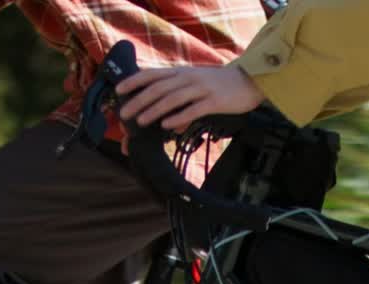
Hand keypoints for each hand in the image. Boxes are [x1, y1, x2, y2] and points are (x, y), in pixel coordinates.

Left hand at [117, 65, 264, 131]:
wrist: (249, 82)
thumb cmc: (221, 87)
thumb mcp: (198, 89)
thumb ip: (182, 104)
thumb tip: (170, 126)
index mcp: (182, 73)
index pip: (153, 75)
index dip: (135, 81)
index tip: (119, 91)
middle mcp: (188, 78)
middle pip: (158, 88)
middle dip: (139, 100)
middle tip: (124, 114)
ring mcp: (201, 88)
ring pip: (172, 98)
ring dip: (154, 110)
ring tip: (140, 121)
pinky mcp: (213, 101)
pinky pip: (193, 109)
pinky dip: (178, 117)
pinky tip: (167, 126)